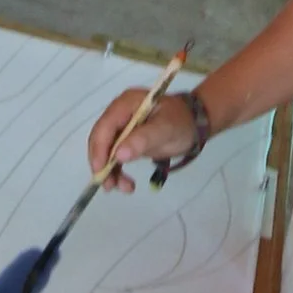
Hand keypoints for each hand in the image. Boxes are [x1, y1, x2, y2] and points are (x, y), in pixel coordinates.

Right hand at [88, 84, 208, 184]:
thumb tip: (118, 155)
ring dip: (110, 171)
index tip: (101, 172)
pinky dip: (118, 171)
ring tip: (124, 188)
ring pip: (106, 152)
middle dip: (103, 164)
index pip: (104, 127)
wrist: (194, 123)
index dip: (99, 150)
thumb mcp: (165, 130)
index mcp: (126, 104)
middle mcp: (119, 114)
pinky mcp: (126, 140)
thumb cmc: (181, 122)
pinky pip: (116, 157)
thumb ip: (143, 140)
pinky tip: (126, 184)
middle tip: (109, 185)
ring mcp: (122, 127)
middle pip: (101, 140)